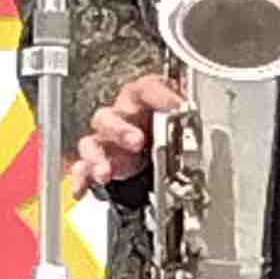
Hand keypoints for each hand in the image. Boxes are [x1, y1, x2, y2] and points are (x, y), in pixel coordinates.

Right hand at [70, 73, 183, 199]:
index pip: (147, 88)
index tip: (178, 107)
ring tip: (105, 173)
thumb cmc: (160, 121)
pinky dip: (81, 179)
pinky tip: (82, 190)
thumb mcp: (176, 112)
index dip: (162, 96)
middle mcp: (119, 116)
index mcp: (140, 98)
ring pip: (91, 143)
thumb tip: (198, 116)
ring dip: (96, 158)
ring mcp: (106, 139)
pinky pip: (82, 169)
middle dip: (120, 130)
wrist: (151, 144)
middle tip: (136, 141)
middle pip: (109, 117)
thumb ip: (185, 112)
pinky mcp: (99, 161)